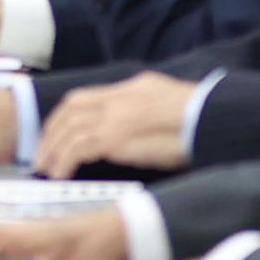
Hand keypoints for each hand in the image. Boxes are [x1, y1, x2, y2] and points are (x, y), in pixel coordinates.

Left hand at [39, 71, 202, 177]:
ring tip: (47, 167)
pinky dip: (64, 159)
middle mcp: (121, 97)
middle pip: (71, 107)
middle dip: (52, 129)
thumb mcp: (171, 106)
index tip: (57, 132)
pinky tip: (61, 173)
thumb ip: (150, 113)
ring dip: (54, 147)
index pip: (88, 96)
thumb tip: (139, 131)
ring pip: (70, 127)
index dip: (67, 115)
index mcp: (134, 87)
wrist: (217, 119)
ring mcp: (117, 115)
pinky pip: (78, 147)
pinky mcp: (117, 135)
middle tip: (43, 151)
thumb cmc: (205, 120)